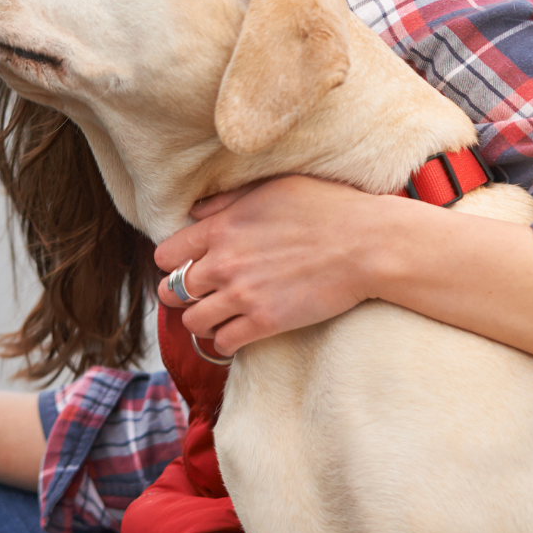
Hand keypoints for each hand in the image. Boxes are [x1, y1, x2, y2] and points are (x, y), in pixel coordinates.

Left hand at [154, 174, 413, 355]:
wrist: (367, 243)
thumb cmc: (326, 208)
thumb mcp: (271, 188)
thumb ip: (227, 201)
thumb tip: (195, 211)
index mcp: (220, 228)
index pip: (165, 255)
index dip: (172, 263)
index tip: (186, 266)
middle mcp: (223, 263)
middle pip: (172, 291)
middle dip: (181, 294)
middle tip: (198, 295)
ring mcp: (242, 295)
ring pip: (192, 322)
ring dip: (201, 321)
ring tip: (216, 317)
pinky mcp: (265, 322)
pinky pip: (223, 343)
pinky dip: (224, 342)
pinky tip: (235, 335)